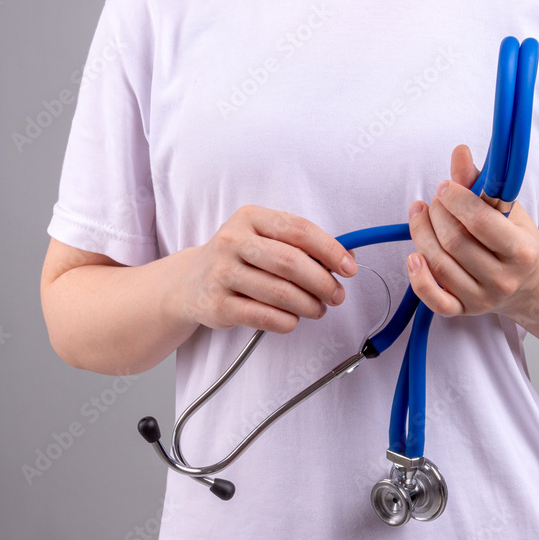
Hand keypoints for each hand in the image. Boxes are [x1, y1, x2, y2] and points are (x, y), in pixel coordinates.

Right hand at [180, 205, 357, 333]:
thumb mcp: (264, 239)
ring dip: (308, 305)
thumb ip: (302, 245)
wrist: (189, 283)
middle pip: (291, 262)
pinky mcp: (217, 305)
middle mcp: (232, 241)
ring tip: (317, 309)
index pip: (299, 230)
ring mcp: (222, 273)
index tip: (349, 268)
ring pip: (280, 293)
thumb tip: (347, 258)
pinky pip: (264, 316)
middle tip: (336, 295)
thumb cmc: (238, 259)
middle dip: (322, 282)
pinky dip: (287, 322)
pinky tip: (292, 319)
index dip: (330, 250)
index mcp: (250, 217)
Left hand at [406, 144, 538, 317]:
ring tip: (420, 214)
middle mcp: (502, 279)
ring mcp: (482, 298)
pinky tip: (414, 255)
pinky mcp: (465, 311)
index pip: (479, 222)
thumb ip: (481, 182)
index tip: (445, 186)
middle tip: (435, 199)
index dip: (455, 199)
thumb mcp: (508, 209)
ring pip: (439, 264)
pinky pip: (434, 301)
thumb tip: (459, 152)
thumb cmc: (518, 242)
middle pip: (453, 242)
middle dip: (436, 213)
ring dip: (421, 234)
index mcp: (521, 251)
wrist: (531, 285)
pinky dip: (418, 279)